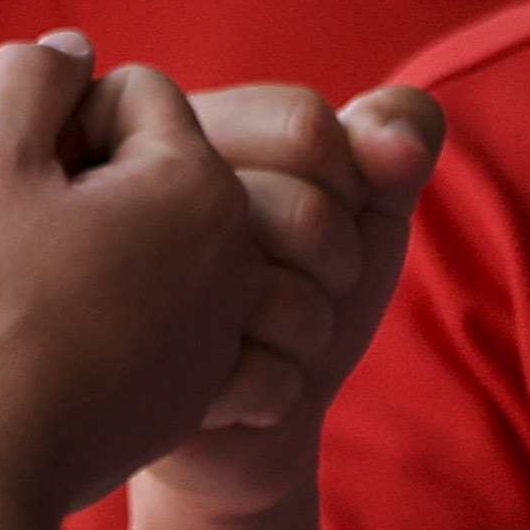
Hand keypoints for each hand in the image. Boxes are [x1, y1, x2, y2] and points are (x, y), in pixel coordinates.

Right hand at [0, 36, 288, 521]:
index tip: (22, 195)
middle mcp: (237, 250)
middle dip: (93, 189)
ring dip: (110, 252)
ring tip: (51, 301)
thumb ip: (31, 78)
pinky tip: (73, 351)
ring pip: (162, 239)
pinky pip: (172, 314)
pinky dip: (127, 320)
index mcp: (200, 183)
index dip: (56, 130)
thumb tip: (74, 49)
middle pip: (156, 167)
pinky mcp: (205, 385)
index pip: (131, 95)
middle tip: (29, 248)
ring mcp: (227, 325)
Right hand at [142, 83, 444, 520]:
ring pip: (282, 296)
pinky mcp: (137, 373)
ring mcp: (130, 286)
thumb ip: (397, 126)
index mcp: (188, 131)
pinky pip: (256, 373)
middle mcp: (141, 197)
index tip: (315, 206)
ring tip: (269, 330)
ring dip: (310, 329)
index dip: (348, 181)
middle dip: (339, 265)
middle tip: (300, 282)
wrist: (254, 404)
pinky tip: (239, 376)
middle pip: (304, 214)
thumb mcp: (362, 195)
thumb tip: (399, 149)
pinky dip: (276, 386)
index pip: (306, 126)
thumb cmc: (303, 282)